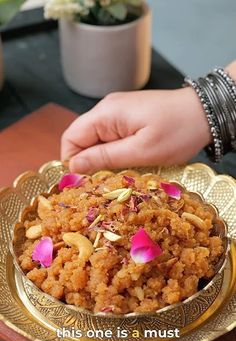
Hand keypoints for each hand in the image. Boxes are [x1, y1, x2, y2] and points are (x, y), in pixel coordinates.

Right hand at [61, 87, 210, 172]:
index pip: (70, 138)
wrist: (206, 113)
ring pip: (96, 140)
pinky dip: (113, 152)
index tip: (82, 183)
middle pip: (81, 139)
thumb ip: (105, 158)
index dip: (71, 162)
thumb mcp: (141, 151)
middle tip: (102, 184)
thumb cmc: (177, 132)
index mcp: (105, 114)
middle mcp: (107, 109)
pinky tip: (126, 163)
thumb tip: (73, 167)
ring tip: (116, 175)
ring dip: (101, 159)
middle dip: (86, 163)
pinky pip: (110, 137)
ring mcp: (118, 112)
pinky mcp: (128, 117)